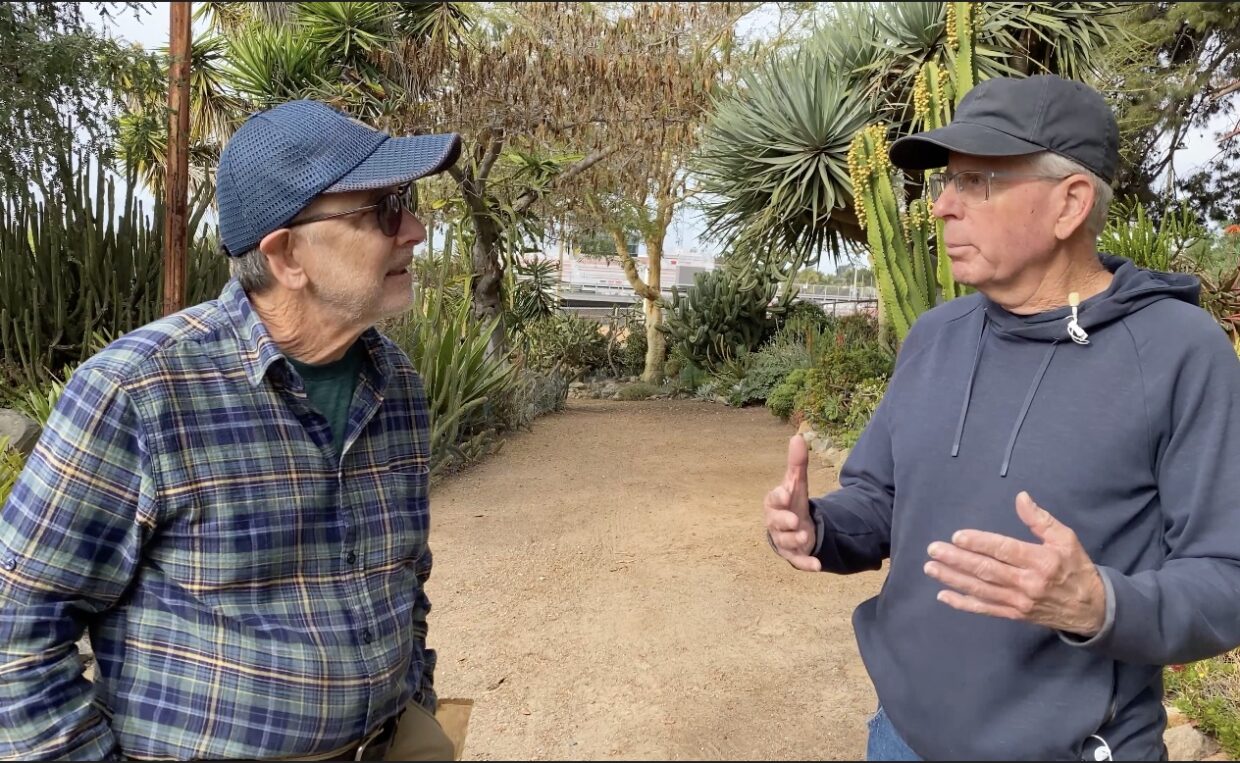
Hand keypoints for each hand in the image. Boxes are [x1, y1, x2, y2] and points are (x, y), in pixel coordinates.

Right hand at [764, 435, 820, 570]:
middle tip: (794, 520)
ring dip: (795, 540)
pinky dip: (806, 563)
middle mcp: (775, 523)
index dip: (779, 497)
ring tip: (806, 536)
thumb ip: (797, 463)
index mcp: (774, 503)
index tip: (787, 493)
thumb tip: (798, 436)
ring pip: (785, 542)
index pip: (773, 499)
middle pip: (776, 522)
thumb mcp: (797, 483)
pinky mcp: (793, 555)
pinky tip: (817, 565)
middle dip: (784, 522)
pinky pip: (798, 561)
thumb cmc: (792, 502)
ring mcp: (783, 540)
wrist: (794, 526)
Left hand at [923, 491, 1105, 636]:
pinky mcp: (1014, 614)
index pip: (1005, 550)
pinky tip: (943, 595)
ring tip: (931, 568)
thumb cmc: (1075, 568)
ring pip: (981, 590)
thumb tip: (1021, 497)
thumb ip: (1040, 520)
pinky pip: (985, 609)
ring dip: (953, 579)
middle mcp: (1028, 583)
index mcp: (1041, 561)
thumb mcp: (1066, 539)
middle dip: (957, 560)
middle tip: (933, 550)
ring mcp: (1019, 602)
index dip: (980, 543)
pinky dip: (963, 604)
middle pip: (987, 570)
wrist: (1091, 610)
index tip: (957, 537)